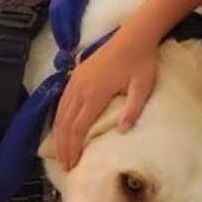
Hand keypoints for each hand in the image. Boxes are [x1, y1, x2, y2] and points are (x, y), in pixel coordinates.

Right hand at [53, 34, 157, 169]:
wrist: (134, 36)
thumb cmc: (141, 62)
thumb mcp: (143, 87)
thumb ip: (133, 109)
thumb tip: (122, 131)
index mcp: (96, 93)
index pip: (78, 127)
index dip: (74, 148)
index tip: (73, 165)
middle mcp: (80, 87)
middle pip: (66, 123)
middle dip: (63, 146)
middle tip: (65, 166)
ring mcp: (76, 79)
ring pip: (60, 112)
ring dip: (58, 133)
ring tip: (60, 152)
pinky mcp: (76, 73)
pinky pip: (62, 100)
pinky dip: (58, 117)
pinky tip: (60, 127)